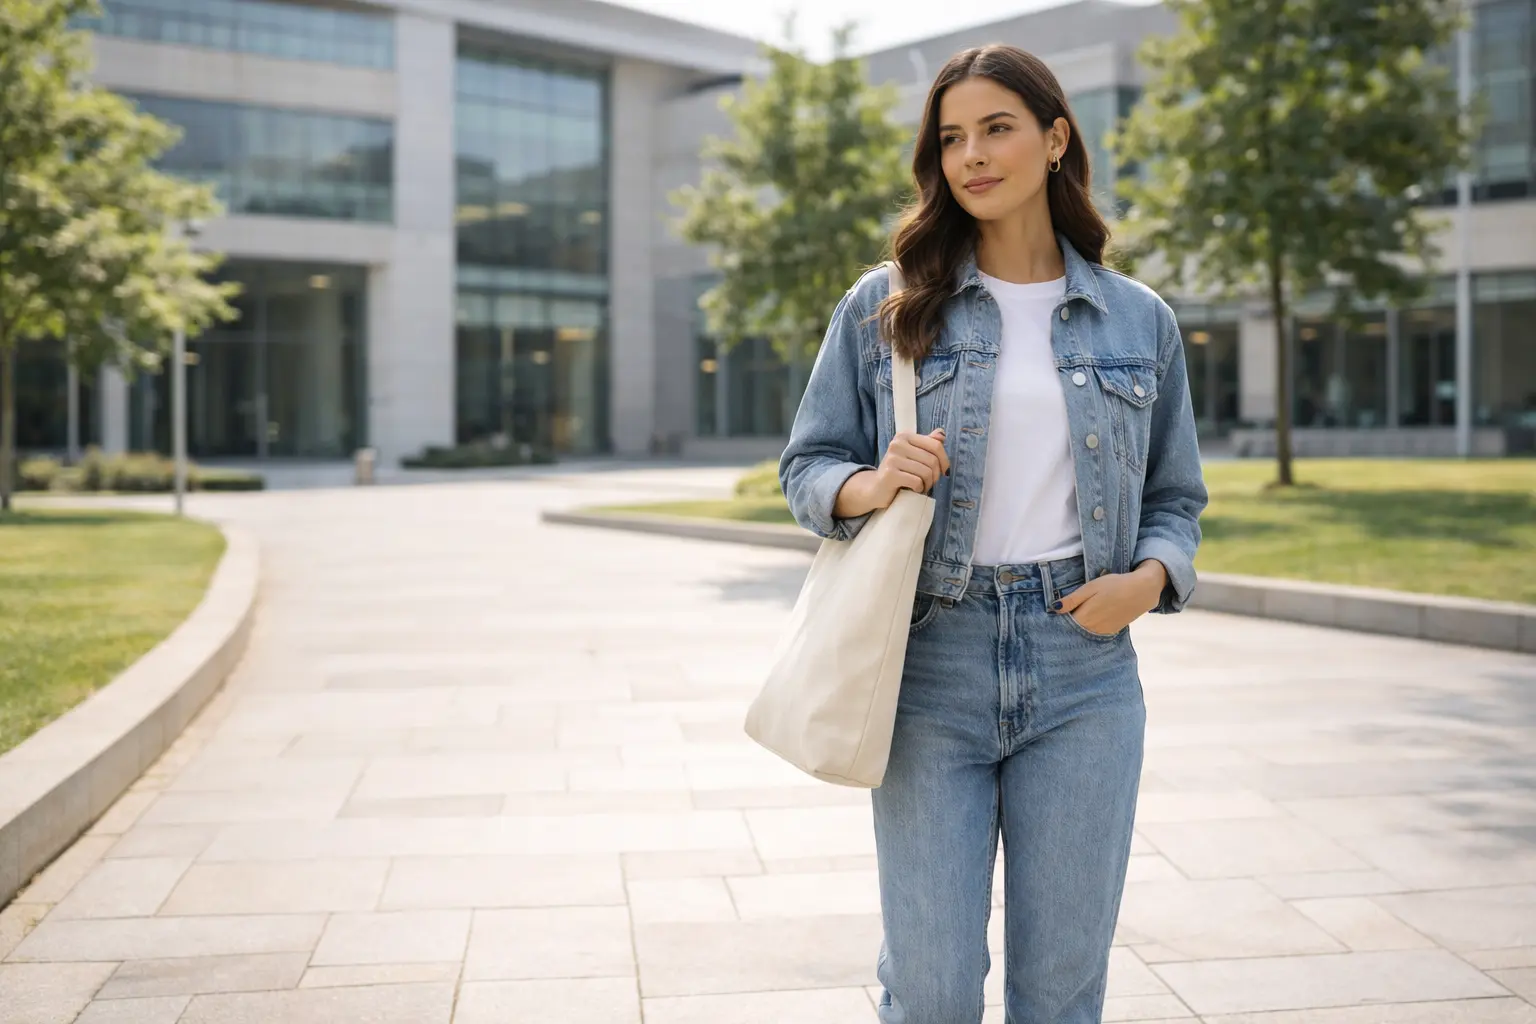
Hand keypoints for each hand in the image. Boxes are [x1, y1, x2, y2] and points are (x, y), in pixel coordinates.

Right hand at [874, 428, 948, 503]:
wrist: (876, 488)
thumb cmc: (899, 471)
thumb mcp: (913, 454)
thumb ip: (927, 443)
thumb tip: (941, 434)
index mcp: (904, 436)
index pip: (935, 445)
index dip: (944, 460)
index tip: (943, 471)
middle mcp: (897, 444)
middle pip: (932, 460)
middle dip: (936, 475)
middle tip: (930, 482)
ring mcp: (892, 459)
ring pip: (926, 472)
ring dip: (928, 484)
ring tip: (922, 486)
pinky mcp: (890, 474)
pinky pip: (917, 482)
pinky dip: (919, 489)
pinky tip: (914, 490)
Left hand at [1053, 560, 1167, 635]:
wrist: (1142, 591)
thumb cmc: (1115, 585)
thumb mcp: (1091, 587)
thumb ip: (1073, 600)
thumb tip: (1054, 608)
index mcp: (1085, 617)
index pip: (1064, 624)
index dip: (1057, 621)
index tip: (1050, 618)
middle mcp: (1092, 628)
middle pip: (1073, 632)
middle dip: (1065, 627)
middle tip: (1058, 620)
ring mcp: (1103, 632)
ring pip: (1084, 634)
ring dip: (1077, 630)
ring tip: (1072, 621)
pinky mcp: (1112, 631)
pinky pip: (1095, 634)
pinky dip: (1088, 630)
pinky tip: (1087, 623)